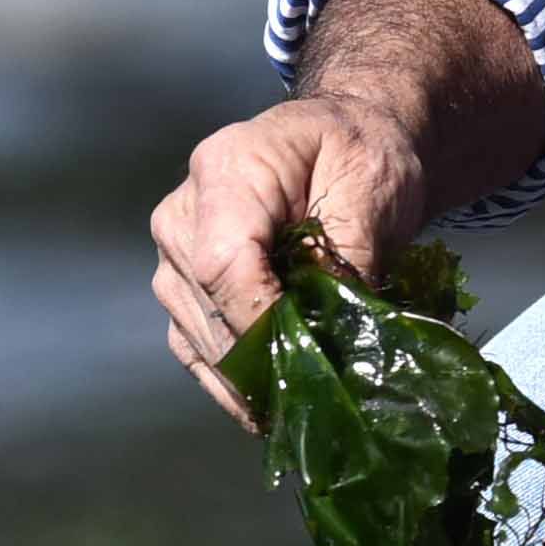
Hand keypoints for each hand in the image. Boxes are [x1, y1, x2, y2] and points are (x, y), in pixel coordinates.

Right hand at [148, 93, 431, 416]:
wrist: (340, 138)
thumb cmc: (358, 150)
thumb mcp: (371, 183)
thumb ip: (350, 251)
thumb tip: (337, 332)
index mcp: (226, 170)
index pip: (224, 264)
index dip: (261, 324)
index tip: (310, 363)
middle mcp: (182, 213)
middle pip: (210, 310)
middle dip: (267, 361)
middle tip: (324, 399)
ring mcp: (173, 253)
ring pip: (201, 339)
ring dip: (252, 380)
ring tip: (306, 405)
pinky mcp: (181, 287)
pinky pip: (195, 348)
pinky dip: (233, 382)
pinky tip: (271, 406)